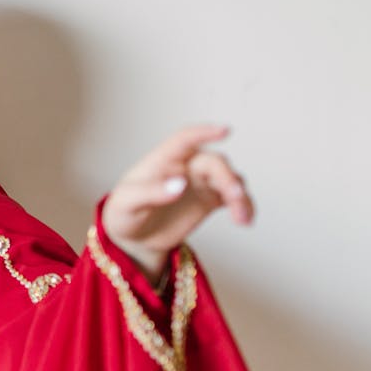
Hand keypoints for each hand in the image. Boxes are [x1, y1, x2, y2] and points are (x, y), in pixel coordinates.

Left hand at [102, 125, 253, 278]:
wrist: (133, 239)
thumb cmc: (124, 214)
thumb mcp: (127, 204)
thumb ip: (151, 192)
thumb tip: (180, 184)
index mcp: (162, 160)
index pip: (184, 139)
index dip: (204, 132)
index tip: (225, 131)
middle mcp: (185, 166)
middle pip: (214, 162)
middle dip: (227, 178)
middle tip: (234, 196)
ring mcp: (200, 182)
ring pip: (230, 179)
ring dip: (240, 195)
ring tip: (242, 217)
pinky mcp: (210, 200)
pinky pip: (234, 198)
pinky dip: (244, 206)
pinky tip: (245, 220)